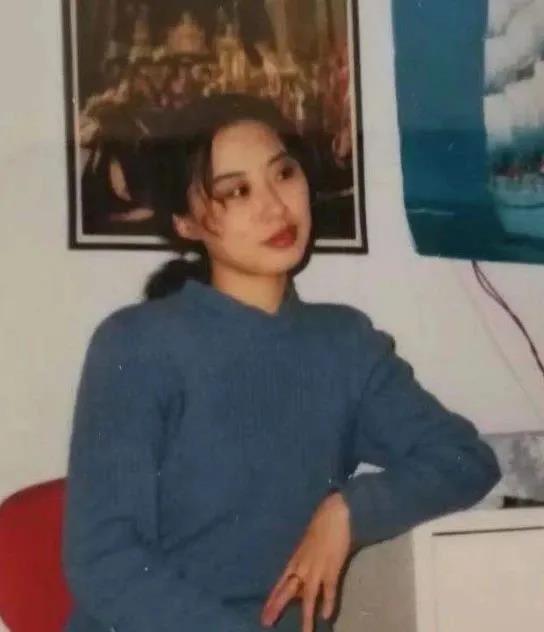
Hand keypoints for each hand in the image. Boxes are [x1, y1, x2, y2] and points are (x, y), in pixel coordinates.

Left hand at [261, 492, 351, 631]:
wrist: (335, 511)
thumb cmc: (321, 525)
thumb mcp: (306, 545)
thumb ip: (303, 563)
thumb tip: (301, 581)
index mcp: (296, 559)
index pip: (281, 583)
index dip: (272, 599)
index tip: (264, 614)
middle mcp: (303, 565)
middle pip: (287, 590)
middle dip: (277, 607)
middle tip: (266, 623)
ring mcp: (317, 567)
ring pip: (308, 596)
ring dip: (305, 616)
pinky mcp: (332, 566)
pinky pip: (329, 588)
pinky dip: (328, 602)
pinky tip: (326, 615)